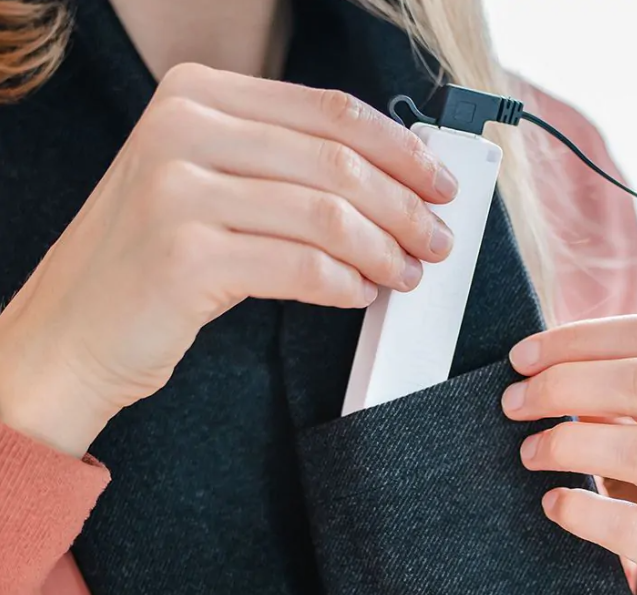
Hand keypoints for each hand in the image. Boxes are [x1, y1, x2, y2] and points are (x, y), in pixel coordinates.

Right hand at [0, 63, 456, 457]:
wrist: (74, 331)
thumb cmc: (153, 262)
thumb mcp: (207, 186)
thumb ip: (281, 167)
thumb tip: (386, 182)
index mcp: (197, 96)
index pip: (330, 111)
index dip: (400, 148)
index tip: (439, 182)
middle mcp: (183, 129)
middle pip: (337, 162)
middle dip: (405, 206)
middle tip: (438, 239)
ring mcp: (178, 190)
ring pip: (326, 215)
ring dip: (384, 250)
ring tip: (407, 273)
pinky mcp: (185, 256)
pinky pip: (299, 267)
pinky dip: (344, 284)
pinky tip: (360, 294)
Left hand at [503, 315, 636, 594]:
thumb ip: (636, 389)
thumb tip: (543, 362)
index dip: (581, 340)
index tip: (523, 357)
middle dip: (563, 385)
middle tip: (515, 403)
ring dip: (565, 443)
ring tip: (529, 451)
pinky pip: (630, 528)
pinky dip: (579, 509)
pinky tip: (553, 503)